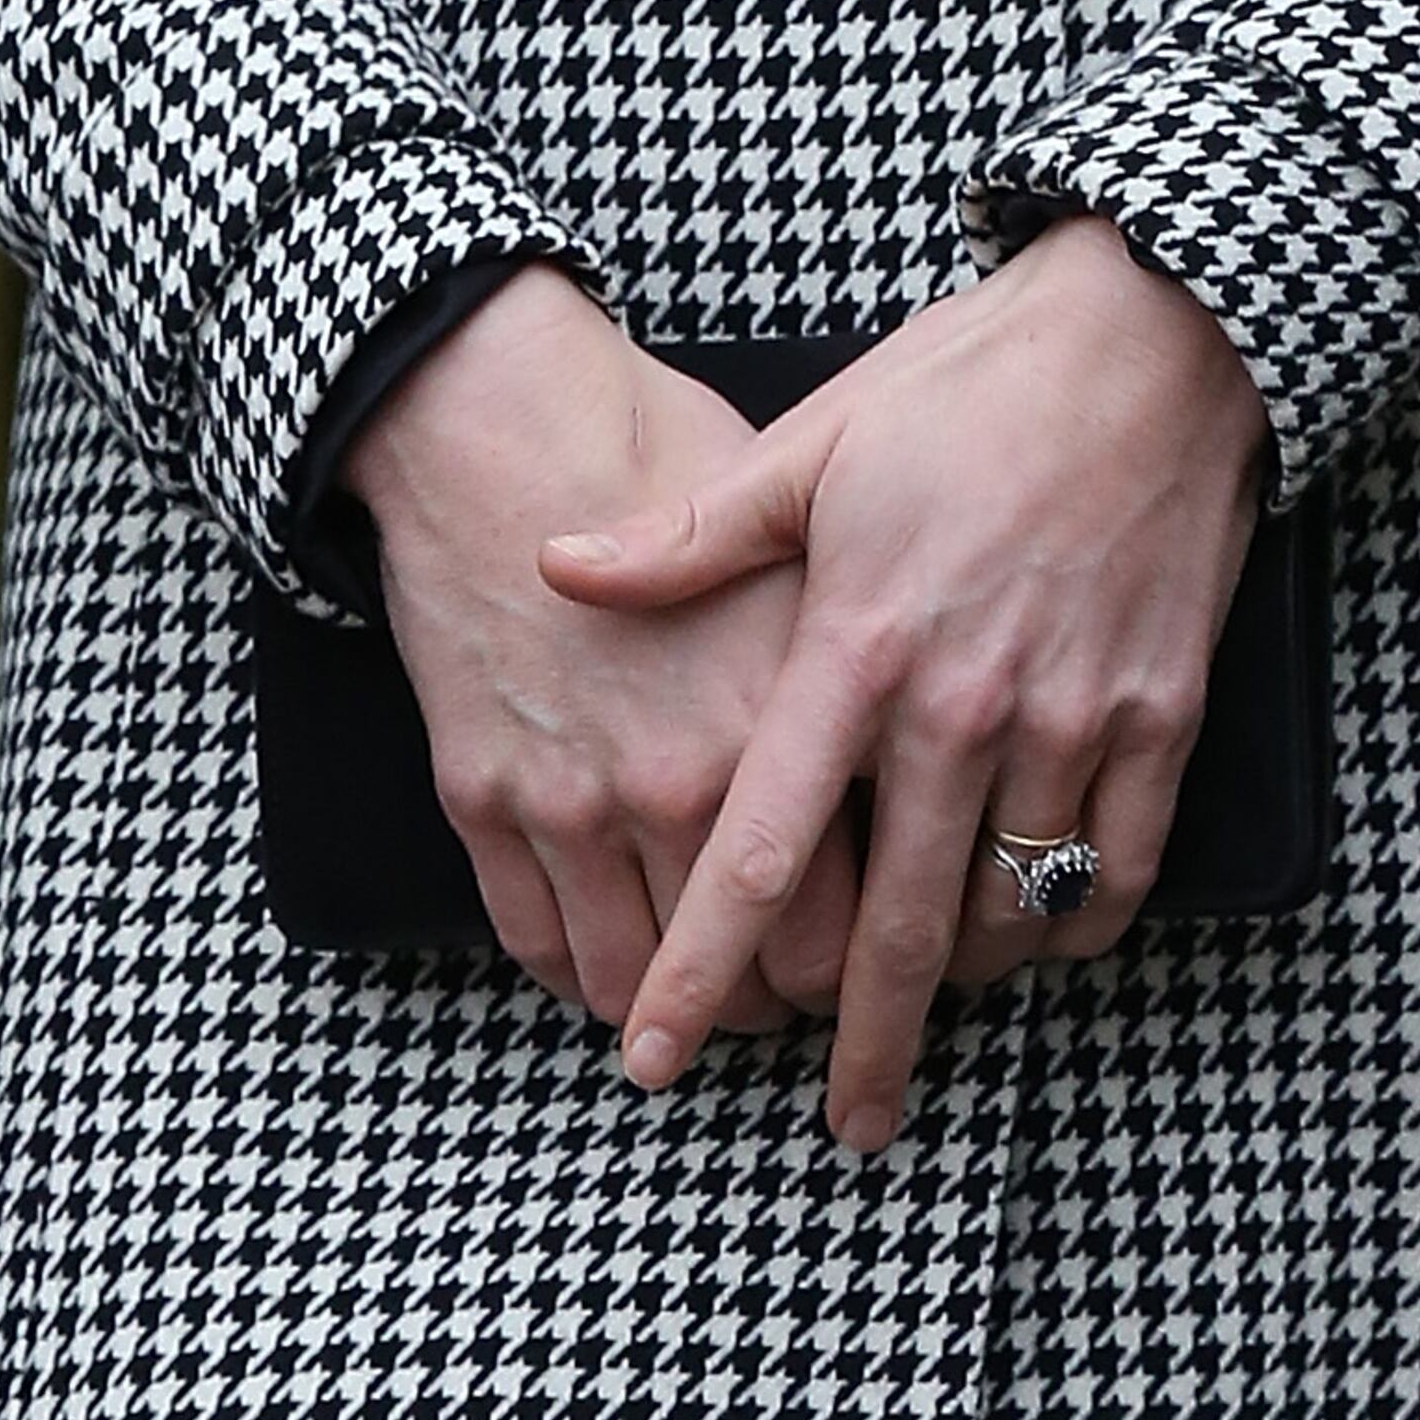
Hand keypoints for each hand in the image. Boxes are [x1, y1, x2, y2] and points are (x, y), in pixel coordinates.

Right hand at [346, 265, 857, 1038]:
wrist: (496, 415)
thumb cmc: (659, 447)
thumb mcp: (800, 526)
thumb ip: (863, 653)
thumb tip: (936, 747)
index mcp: (777, 713)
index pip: (857, 914)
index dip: (879, 958)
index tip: (886, 956)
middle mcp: (678, 777)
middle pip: (763, 976)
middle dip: (792, 1000)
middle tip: (804, 988)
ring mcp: (572, 797)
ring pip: (638, 982)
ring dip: (678, 1004)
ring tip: (709, 989)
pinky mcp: (483, 798)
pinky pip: (538, 945)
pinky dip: (582, 973)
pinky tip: (618, 957)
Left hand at [548, 217, 1267, 1155]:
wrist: (1154, 331)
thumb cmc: (968, 381)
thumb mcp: (813, 442)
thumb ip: (689, 538)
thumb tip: (556, 570)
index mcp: (859, 645)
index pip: (763, 850)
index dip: (701, 968)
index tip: (654, 1057)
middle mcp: (962, 704)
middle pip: (895, 928)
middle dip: (863, 1045)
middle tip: (845, 1125)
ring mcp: (1070, 716)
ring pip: (1008, 911)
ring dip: (964, 978)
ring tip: (932, 1003)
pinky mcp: (1160, 715)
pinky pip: (1115, 874)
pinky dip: (1074, 926)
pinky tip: (1039, 936)